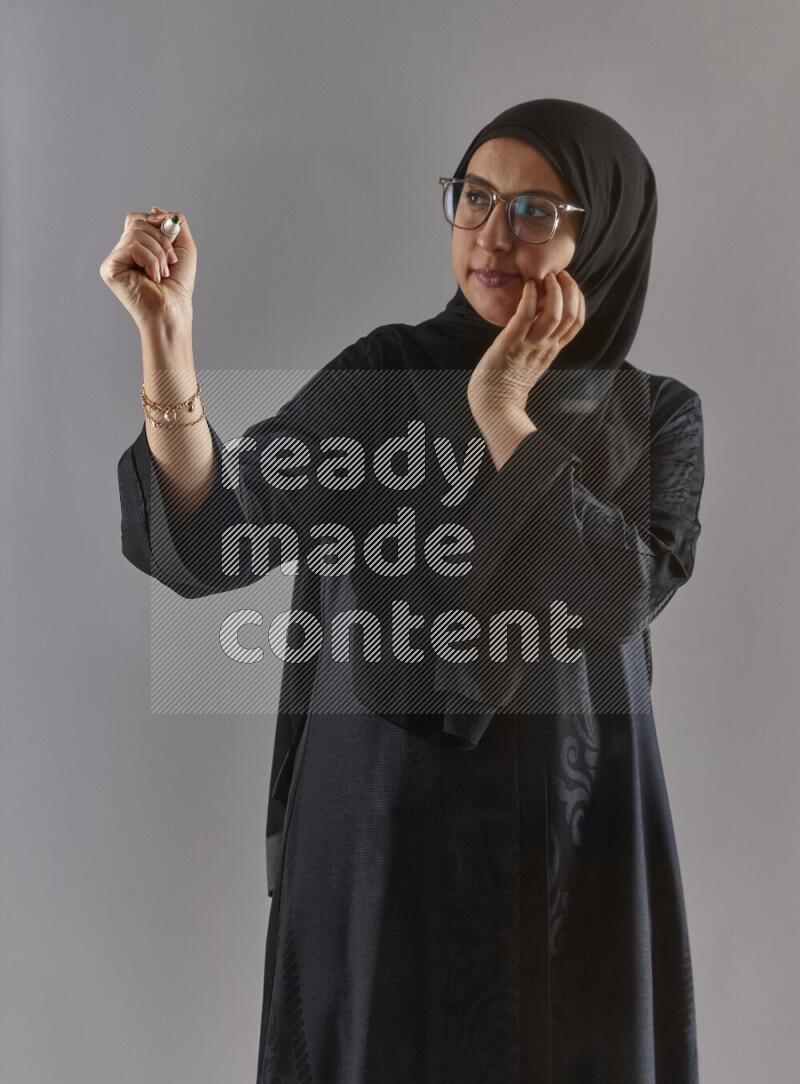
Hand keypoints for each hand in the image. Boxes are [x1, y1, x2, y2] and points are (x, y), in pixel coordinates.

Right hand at [100, 206, 195, 330]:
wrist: (173, 308)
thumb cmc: (178, 285)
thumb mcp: (184, 247)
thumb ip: (176, 223)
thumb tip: (155, 209)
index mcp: (138, 247)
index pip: (138, 220)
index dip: (153, 221)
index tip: (169, 232)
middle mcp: (124, 252)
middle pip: (137, 223)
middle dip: (161, 240)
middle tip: (170, 262)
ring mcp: (115, 259)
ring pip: (135, 233)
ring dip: (158, 253)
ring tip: (161, 274)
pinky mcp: (109, 268)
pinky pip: (131, 246)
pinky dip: (149, 259)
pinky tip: (152, 277)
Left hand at [467, 269, 585, 416]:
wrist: (493, 405)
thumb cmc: (506, 382)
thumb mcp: (531, 360)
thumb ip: (539, 342)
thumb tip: (539, 319)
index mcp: (551, 351)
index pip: (576, 323)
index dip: (578, 300)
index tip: (569, 285)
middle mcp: (544, 348)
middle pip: (570, 316)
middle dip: (570, 290)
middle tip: (560, 274)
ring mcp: (528, 347)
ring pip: (553, 315)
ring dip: (553, 291)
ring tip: (546, 277)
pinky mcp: (509, 344)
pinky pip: (525, 317)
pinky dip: (530, 298)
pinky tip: (529, 286)